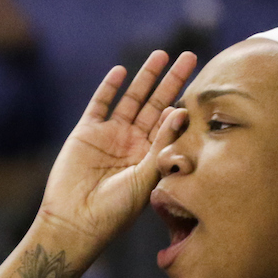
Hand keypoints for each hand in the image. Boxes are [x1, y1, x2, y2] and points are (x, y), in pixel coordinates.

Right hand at [38, 49, 196, 254]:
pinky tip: (121, 71)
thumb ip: (162, 145)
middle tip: (190, 57)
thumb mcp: (146, 178)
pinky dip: (109, 88)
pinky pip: (99, 104)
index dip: (184, 104)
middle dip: (172, 81)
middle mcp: (132, 143)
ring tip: (161, 55)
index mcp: (150, 157)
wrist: (76, 221)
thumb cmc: (115, 210)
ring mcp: (109, 136)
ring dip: (145, 77)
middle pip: (156, 104)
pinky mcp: (86, 133)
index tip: (201, 86)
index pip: (171, 124)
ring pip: (131, 99)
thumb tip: (180, 113)